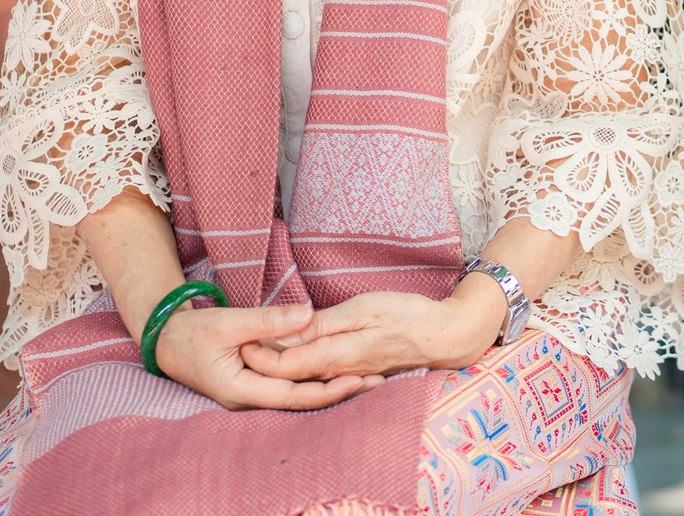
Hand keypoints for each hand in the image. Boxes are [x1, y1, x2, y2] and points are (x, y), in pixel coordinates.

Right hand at [153, 301, 384, 410]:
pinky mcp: (256, 384)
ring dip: (330, 387)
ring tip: (368, 377)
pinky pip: (290, 387)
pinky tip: (338, 371)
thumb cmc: (192, 332)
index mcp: (240, 390)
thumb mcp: (229, 322)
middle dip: (338, 392)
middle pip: (301, 401)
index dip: (326, 390)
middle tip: (376, 381)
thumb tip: (307, 315)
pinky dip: (314, 379)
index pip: (292, 396)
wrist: (166, 340)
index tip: (357, 380)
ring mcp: (252, 394)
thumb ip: (268, 321)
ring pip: (298, 395)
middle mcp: (249, 399)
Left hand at [240, 281, 508, 382]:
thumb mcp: (362, 309)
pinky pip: (323, 372)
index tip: (238, 337)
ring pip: (306, 373)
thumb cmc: (406, 315)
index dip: (259, 354)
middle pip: (291, 373)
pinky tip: (297, 352)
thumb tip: (285, 335)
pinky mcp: (358, 369)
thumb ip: (322, 325)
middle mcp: (338, 370)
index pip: (285, 364)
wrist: (446, 335)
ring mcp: (350, 372)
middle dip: (264, 360)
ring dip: (282, 361)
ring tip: (259, 342)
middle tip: (240, 338)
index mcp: (336, 355)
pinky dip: (304, 363)